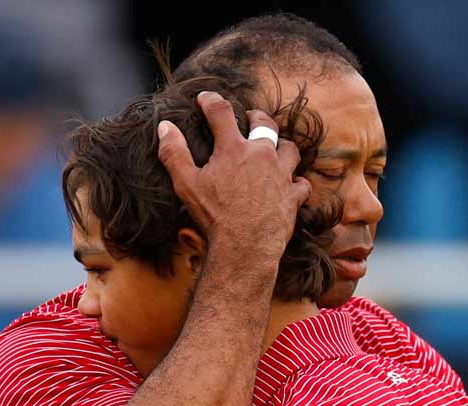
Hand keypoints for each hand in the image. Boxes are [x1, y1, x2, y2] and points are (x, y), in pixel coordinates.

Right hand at [155, 92, 310, 256]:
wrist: (245, 245)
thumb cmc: (214, 215)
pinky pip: (302, 184)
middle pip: (265, 124)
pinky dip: (297, 183)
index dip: (211, 100)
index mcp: (233, 148)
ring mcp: (281, 175)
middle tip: (250, 117)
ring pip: (289, 149)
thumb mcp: (186, 184)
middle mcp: (261, 156)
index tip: (205, 98)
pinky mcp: (293, 197)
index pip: (221, 112)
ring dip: (282, 146)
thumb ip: (174, 153)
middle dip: (256, 117)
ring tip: (275, 148)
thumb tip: (165, 127)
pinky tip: (291, 185)